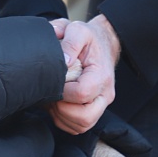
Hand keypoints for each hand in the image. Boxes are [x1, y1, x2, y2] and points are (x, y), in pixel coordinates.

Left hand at [49, 14, 118, 134]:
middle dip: (62, 109)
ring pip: (81, 126)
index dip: (63, 91)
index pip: (82, 93)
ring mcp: (100, 105)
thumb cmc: (89, 38)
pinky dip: (64, 120)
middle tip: (52, 93)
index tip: (55, 80)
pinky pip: (78, 127)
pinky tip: (58, 103)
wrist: (102, 43)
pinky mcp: (94, 111)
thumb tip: (64, 62)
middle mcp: (105, 94)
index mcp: (101, 75)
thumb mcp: (78, 29)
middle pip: (84, 117)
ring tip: (54, 98)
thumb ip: (70, 42)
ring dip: (61, 116)